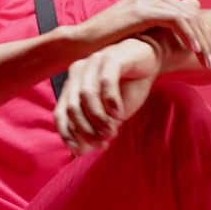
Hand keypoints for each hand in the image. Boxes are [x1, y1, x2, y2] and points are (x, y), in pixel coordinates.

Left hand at [54, 36, 162, 155]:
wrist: (150, 60)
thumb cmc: (128, 86)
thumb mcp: (110, 113)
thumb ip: (96, 128)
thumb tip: (79, 151)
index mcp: (73, 86)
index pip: (60, 113)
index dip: (67, 134)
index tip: (80, 151)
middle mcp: (78, 73)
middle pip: (72, 107)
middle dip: (86, 130)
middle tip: (102, 143)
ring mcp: (93, 63)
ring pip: (86, 95)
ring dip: (98, 118)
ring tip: (112, 132)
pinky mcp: (111, 57)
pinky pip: (106, 82)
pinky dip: (111, 101)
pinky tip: (119, 114)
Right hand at [78, 0, 210, 70]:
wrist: (83, 43)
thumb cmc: (109, 44)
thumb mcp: (141, 35)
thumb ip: (163, 28)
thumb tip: (187, 20)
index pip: (189, 14)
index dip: (206, 36)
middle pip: (192, 15)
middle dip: (208, 41)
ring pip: (188, 18)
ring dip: (203, 42)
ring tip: (210, 62)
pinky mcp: (143, 8)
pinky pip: (176, 20)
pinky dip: (188, 35)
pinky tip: (194, 51)